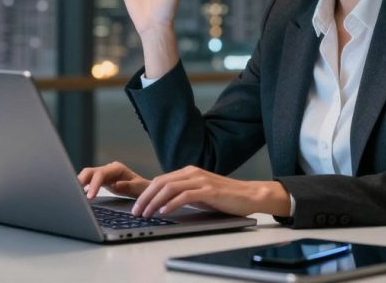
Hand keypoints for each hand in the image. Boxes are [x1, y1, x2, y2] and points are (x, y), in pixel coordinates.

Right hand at [78, 161, 150, 198]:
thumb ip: (128, 186)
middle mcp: (108, 169)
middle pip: (89, 172)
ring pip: (86, 176)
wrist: (145, 190)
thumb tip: (114, 184)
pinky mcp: (100, 181)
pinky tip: (78, 195)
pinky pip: (88, 182)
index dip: (93, 184)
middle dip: (80, 181)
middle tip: (75, 194)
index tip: (89, 196)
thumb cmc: (143, 189)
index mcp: (117, 169)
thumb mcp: (139, 188)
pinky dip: (82, 187)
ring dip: (79, 184)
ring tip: (74, 195)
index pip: (100, 174)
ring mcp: (104, 174)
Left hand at [131, 166, 290, 218]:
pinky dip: (172, 203)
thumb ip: (183, 193)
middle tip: (137, 211)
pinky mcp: (209, 190)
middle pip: (161, 182)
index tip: (137, 206)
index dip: (146, 193)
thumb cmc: (224, 196)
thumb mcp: (199, 193)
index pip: (160, 180)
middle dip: (145, 198)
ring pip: (170, 188)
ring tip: (147, 213)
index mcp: (188, 172)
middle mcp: (192, 172)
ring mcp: (201, 180)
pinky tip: (165, 212)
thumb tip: (162, 203)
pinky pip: (185, 195)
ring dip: (155, 202)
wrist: (249, 195)